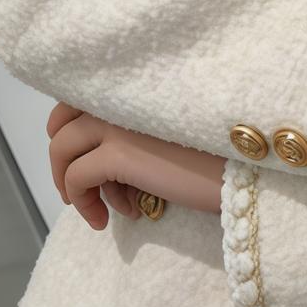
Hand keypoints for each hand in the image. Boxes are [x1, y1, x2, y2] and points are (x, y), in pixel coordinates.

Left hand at [45, 103, 225, 228]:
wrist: (245, 172)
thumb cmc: (220, 157)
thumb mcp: (171, 136)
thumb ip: (136, 134)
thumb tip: (106, 168)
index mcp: (134, 87)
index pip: (79, 98)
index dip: (71, 129)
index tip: (83, 158)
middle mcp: (121, 95)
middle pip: (61, 122)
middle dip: (63, 158)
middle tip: (78, 188)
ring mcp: (117, 121)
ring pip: (61, 150)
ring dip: (71, 185)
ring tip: (98, 211)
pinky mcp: (119, 153)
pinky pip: (77, 179)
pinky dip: (85, 203)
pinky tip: (109, 219)